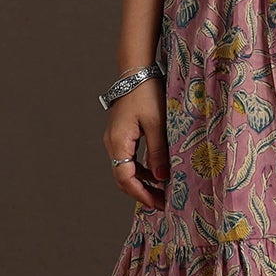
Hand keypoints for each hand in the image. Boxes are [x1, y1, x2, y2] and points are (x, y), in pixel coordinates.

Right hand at [104, 83, 167, 209]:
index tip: (157, 204)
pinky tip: (157, 171)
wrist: (136, 72)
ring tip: (163, 189)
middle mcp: (112, 143)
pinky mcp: (122, 135)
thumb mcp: (157, 124)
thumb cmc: (147, 94)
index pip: (125, 178)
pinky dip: (142, 169)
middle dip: (142, 192)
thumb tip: (161, 178)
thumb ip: (158, 152)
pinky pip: (129, 159)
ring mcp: (115, 139)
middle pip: (123, 177)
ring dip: (143, 181)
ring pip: (126, 169)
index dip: (140, 194)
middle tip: (163, 202)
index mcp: (118, 142)